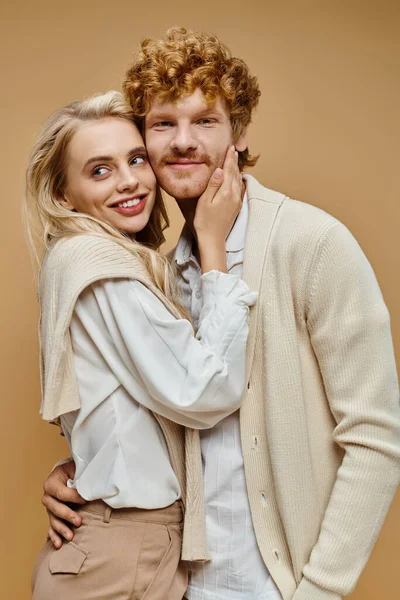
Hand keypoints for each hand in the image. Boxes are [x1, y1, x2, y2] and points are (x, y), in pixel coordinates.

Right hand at [41, 460, 85, 548]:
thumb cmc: (75, 470)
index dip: (73, 497)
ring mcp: (49, 508)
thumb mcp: (77, 469)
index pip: (60, 492)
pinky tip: (59, 544)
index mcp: (51, 482)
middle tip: (79, 521)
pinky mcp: (53, 516)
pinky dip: (54, 536)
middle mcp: (48, 496)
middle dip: (67, 515)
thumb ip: (81, 477)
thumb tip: (90, 489)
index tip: (86, 500)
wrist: (70, 473)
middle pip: (55, 508)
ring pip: (53, 520)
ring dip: (61, 529)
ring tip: (71, 537)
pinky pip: (51, 528)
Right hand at [194, 146, 242, 272]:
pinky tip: (236, 178)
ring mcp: (237, 201)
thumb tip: (219, 169)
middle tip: (233, 150)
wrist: (213, 239)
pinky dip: (237, 179)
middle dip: (234, 161)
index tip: (230, 148)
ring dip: (236, 169)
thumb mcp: (204, 201)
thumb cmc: (204, 221)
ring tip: (234, 160)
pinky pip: (239, 189)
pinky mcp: (236, 207)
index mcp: (226, 192)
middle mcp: (234, 195)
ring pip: (238, 181)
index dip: (229, 158)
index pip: (228, 170)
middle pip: (235, 174)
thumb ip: (213, 185)